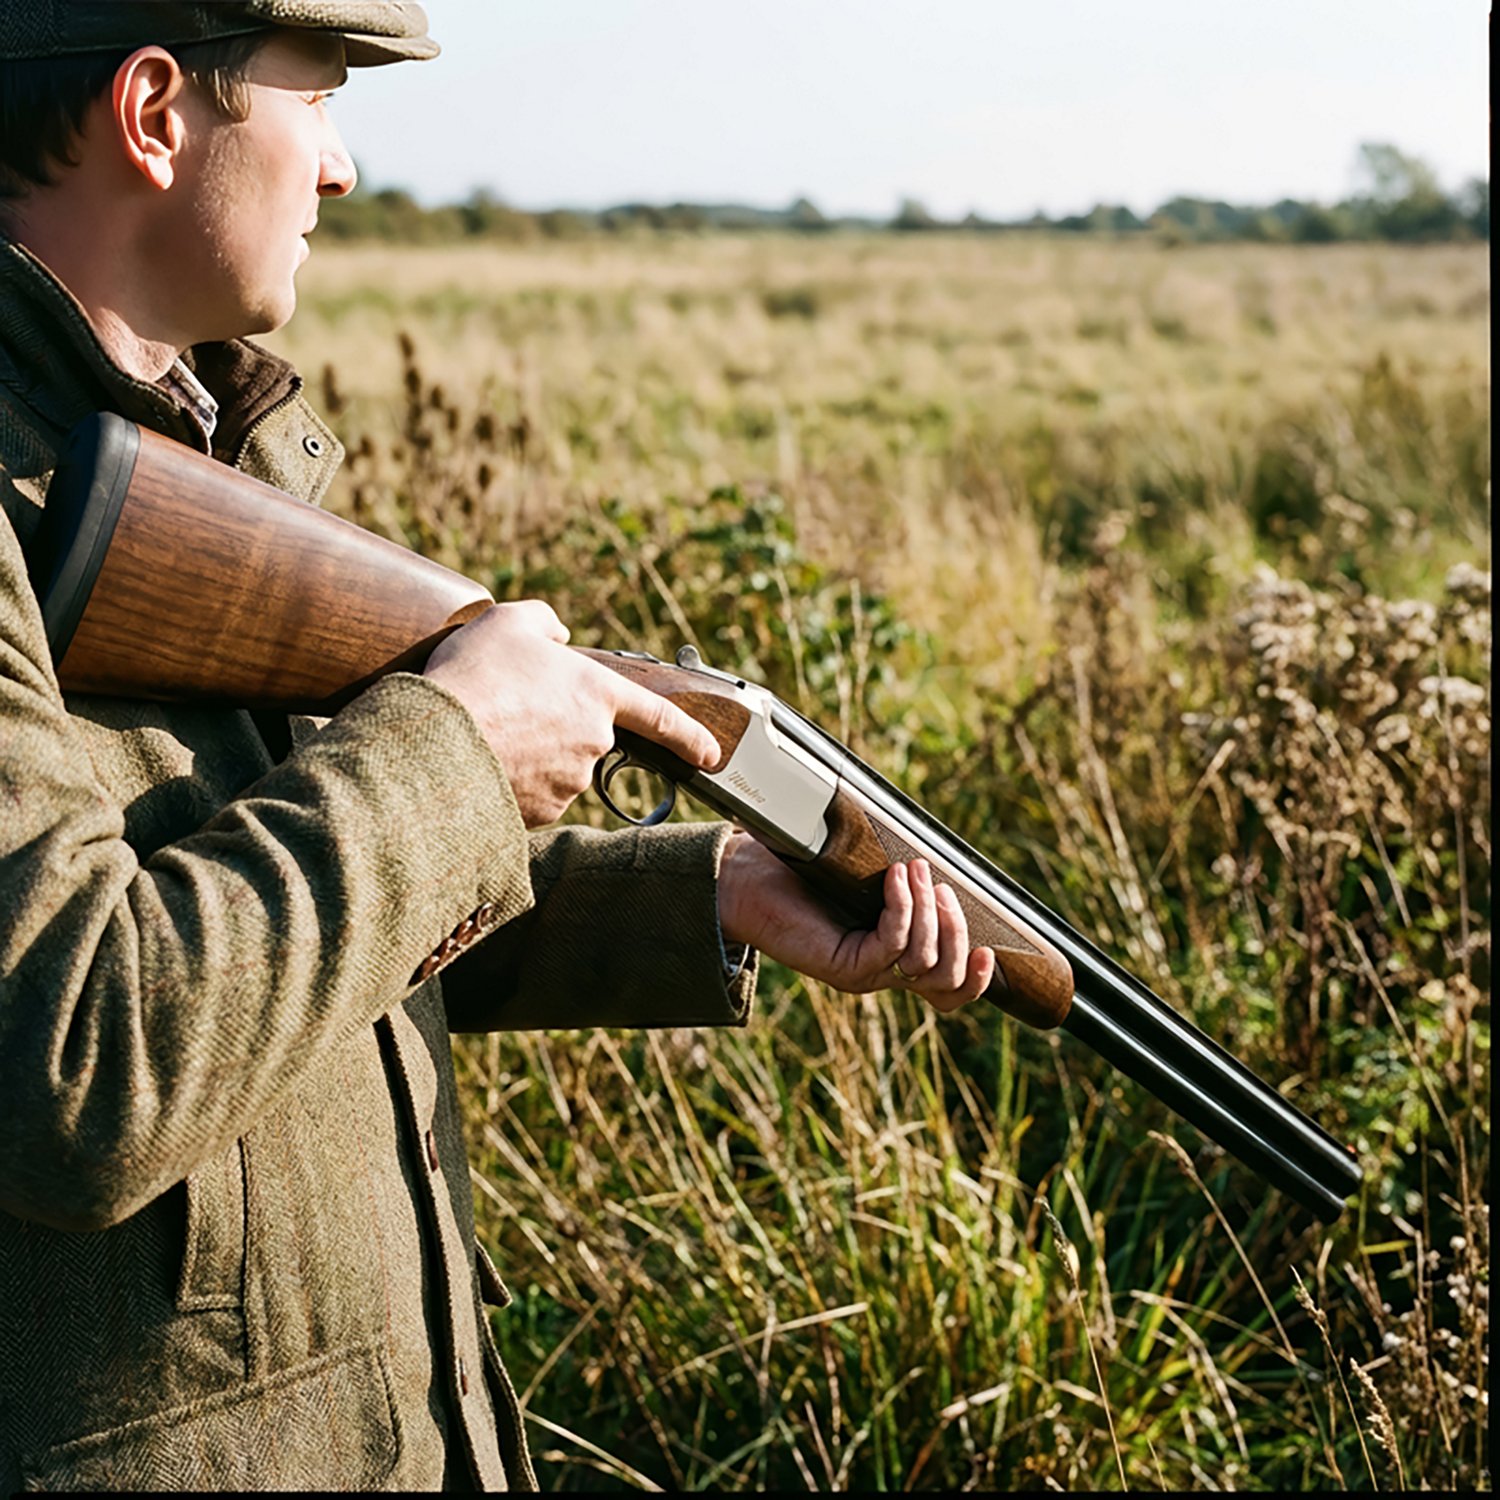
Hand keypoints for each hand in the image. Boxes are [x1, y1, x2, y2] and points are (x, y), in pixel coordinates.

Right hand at [423, 602, 719, 827]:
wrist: (436, 740)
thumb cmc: (476, 675)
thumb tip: (558, 634)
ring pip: (557, 767)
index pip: (660, 718)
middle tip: (511, 708)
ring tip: (488, 731)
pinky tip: (483, 760)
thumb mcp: (510, 621)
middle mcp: (593, 742)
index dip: (689, 736)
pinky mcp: (540, 812)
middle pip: (586, 737)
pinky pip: (532, 795)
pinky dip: (513, 781)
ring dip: (531, 754)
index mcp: (598, 694)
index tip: (710, 754)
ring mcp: (568, 782)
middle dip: (556, 727)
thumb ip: (545, 621)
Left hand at [717, 832, 993, 1012]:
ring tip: (916, 870)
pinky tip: (897, 877)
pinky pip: (892, 944)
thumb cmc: (798, 871)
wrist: (743, 881)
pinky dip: (904, 908)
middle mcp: (880, 973)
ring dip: (931, 911)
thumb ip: (899, 878)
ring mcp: (862, 973)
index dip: (974, 979)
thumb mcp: (862, 875)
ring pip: (923, 962)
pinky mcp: (843, 966)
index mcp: (892, 959)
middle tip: (944, 887)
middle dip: (957, 931)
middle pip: (945, 982)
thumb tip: (937, 854)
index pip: (947, 992)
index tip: (988, 949)